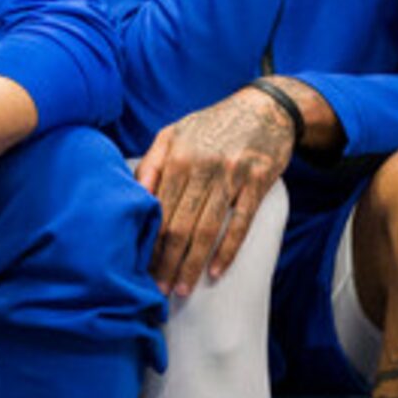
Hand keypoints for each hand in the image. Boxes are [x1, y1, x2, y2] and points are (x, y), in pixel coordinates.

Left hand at [135, 85, 297, 299]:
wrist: (266, 107)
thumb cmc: (215, 124)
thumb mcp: (175, 132)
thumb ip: (151, 163)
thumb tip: (132, 196)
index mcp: (178, 156)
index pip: (157, 210)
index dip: (147, 243)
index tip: (140, 268)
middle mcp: (202, 166)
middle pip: (178, 225)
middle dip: (165, 262)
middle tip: (157, 290)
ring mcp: (232, 174)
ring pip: (206, 229)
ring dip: (192, 264)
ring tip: (181, 289)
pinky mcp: (258, 182)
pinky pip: (240, 223)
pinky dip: (227, 251)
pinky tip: (216, 272)